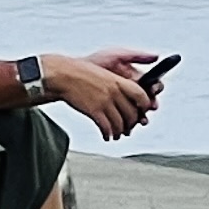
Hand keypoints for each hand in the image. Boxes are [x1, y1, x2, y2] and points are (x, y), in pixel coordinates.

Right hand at [44, 54, 158, 140]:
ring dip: (119, 132)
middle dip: (131, 124)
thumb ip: (118, 83)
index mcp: (119, 81)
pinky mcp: (94, 111)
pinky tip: (106, 136)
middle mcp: (114, 92)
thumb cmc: (81, 72)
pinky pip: (107, 128)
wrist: (63, 75)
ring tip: (116, 135)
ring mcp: (105, 102)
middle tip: (128, 128)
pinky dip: (108, 135)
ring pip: (120, 124)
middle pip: (132, 114)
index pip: (141, 96)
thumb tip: (128, 92)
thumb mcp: (105, 72)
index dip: (145, 106)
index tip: (143, 111)